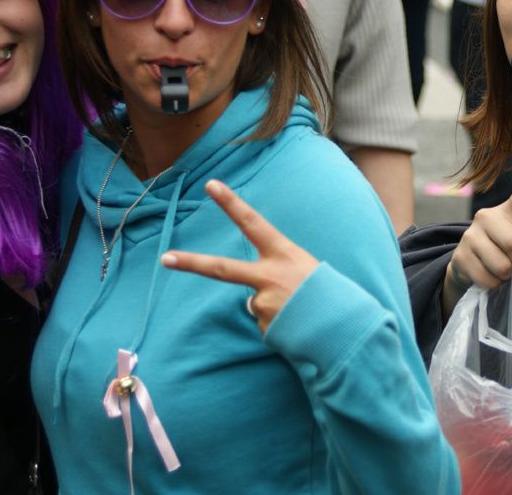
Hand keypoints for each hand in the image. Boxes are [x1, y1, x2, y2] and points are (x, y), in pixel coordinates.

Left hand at [160, 179, 318, 334]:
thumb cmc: (329, 293)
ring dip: (273, 306)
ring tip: (299, 310)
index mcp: (283, 253)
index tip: (211, 185)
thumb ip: (276, 275)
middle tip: (166, 258)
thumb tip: (252, 297)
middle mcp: (268, 276)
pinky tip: (295, 324)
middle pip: (221, 269)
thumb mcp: (307, 270)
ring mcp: (263, 302)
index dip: (231, 203)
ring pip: (255, 301)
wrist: (345, 327)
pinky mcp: (264, 325)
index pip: (252, 222)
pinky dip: (277, 323)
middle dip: (191, 263)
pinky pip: (264, 321)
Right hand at [442, 160, 511, 315]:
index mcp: (508, 212)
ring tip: (501, 271)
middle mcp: (486, 217)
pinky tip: (487, 276)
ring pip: (501, 266)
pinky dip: (493, 285)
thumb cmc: (502, 252)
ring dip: (506, 277)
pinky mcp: (459, 256)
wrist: (468, 266)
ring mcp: (470, 235)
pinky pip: (487, 278)